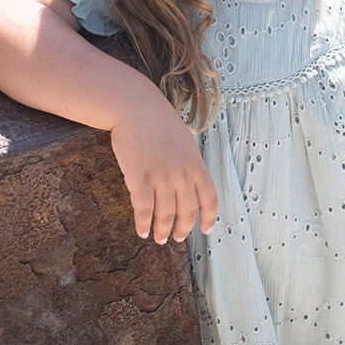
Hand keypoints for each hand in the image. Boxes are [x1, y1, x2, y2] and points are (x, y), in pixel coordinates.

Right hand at [110, 98, 217, 244]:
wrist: (135, 107)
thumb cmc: (157, 121)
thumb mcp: (184, 141)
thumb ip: (188, 163)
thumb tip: (188, 183)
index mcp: (196, 165)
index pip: (209, 199)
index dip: (208, 218)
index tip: (205, 230)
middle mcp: (182, 175)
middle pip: (187, 211)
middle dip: (182, 228)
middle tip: (175, 237)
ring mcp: (161, 177)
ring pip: (165, 214)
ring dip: (162, 230)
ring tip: (159, 238)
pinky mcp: (139, 178)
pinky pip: (143, 209)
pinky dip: (143, 223)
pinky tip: (142, 230)